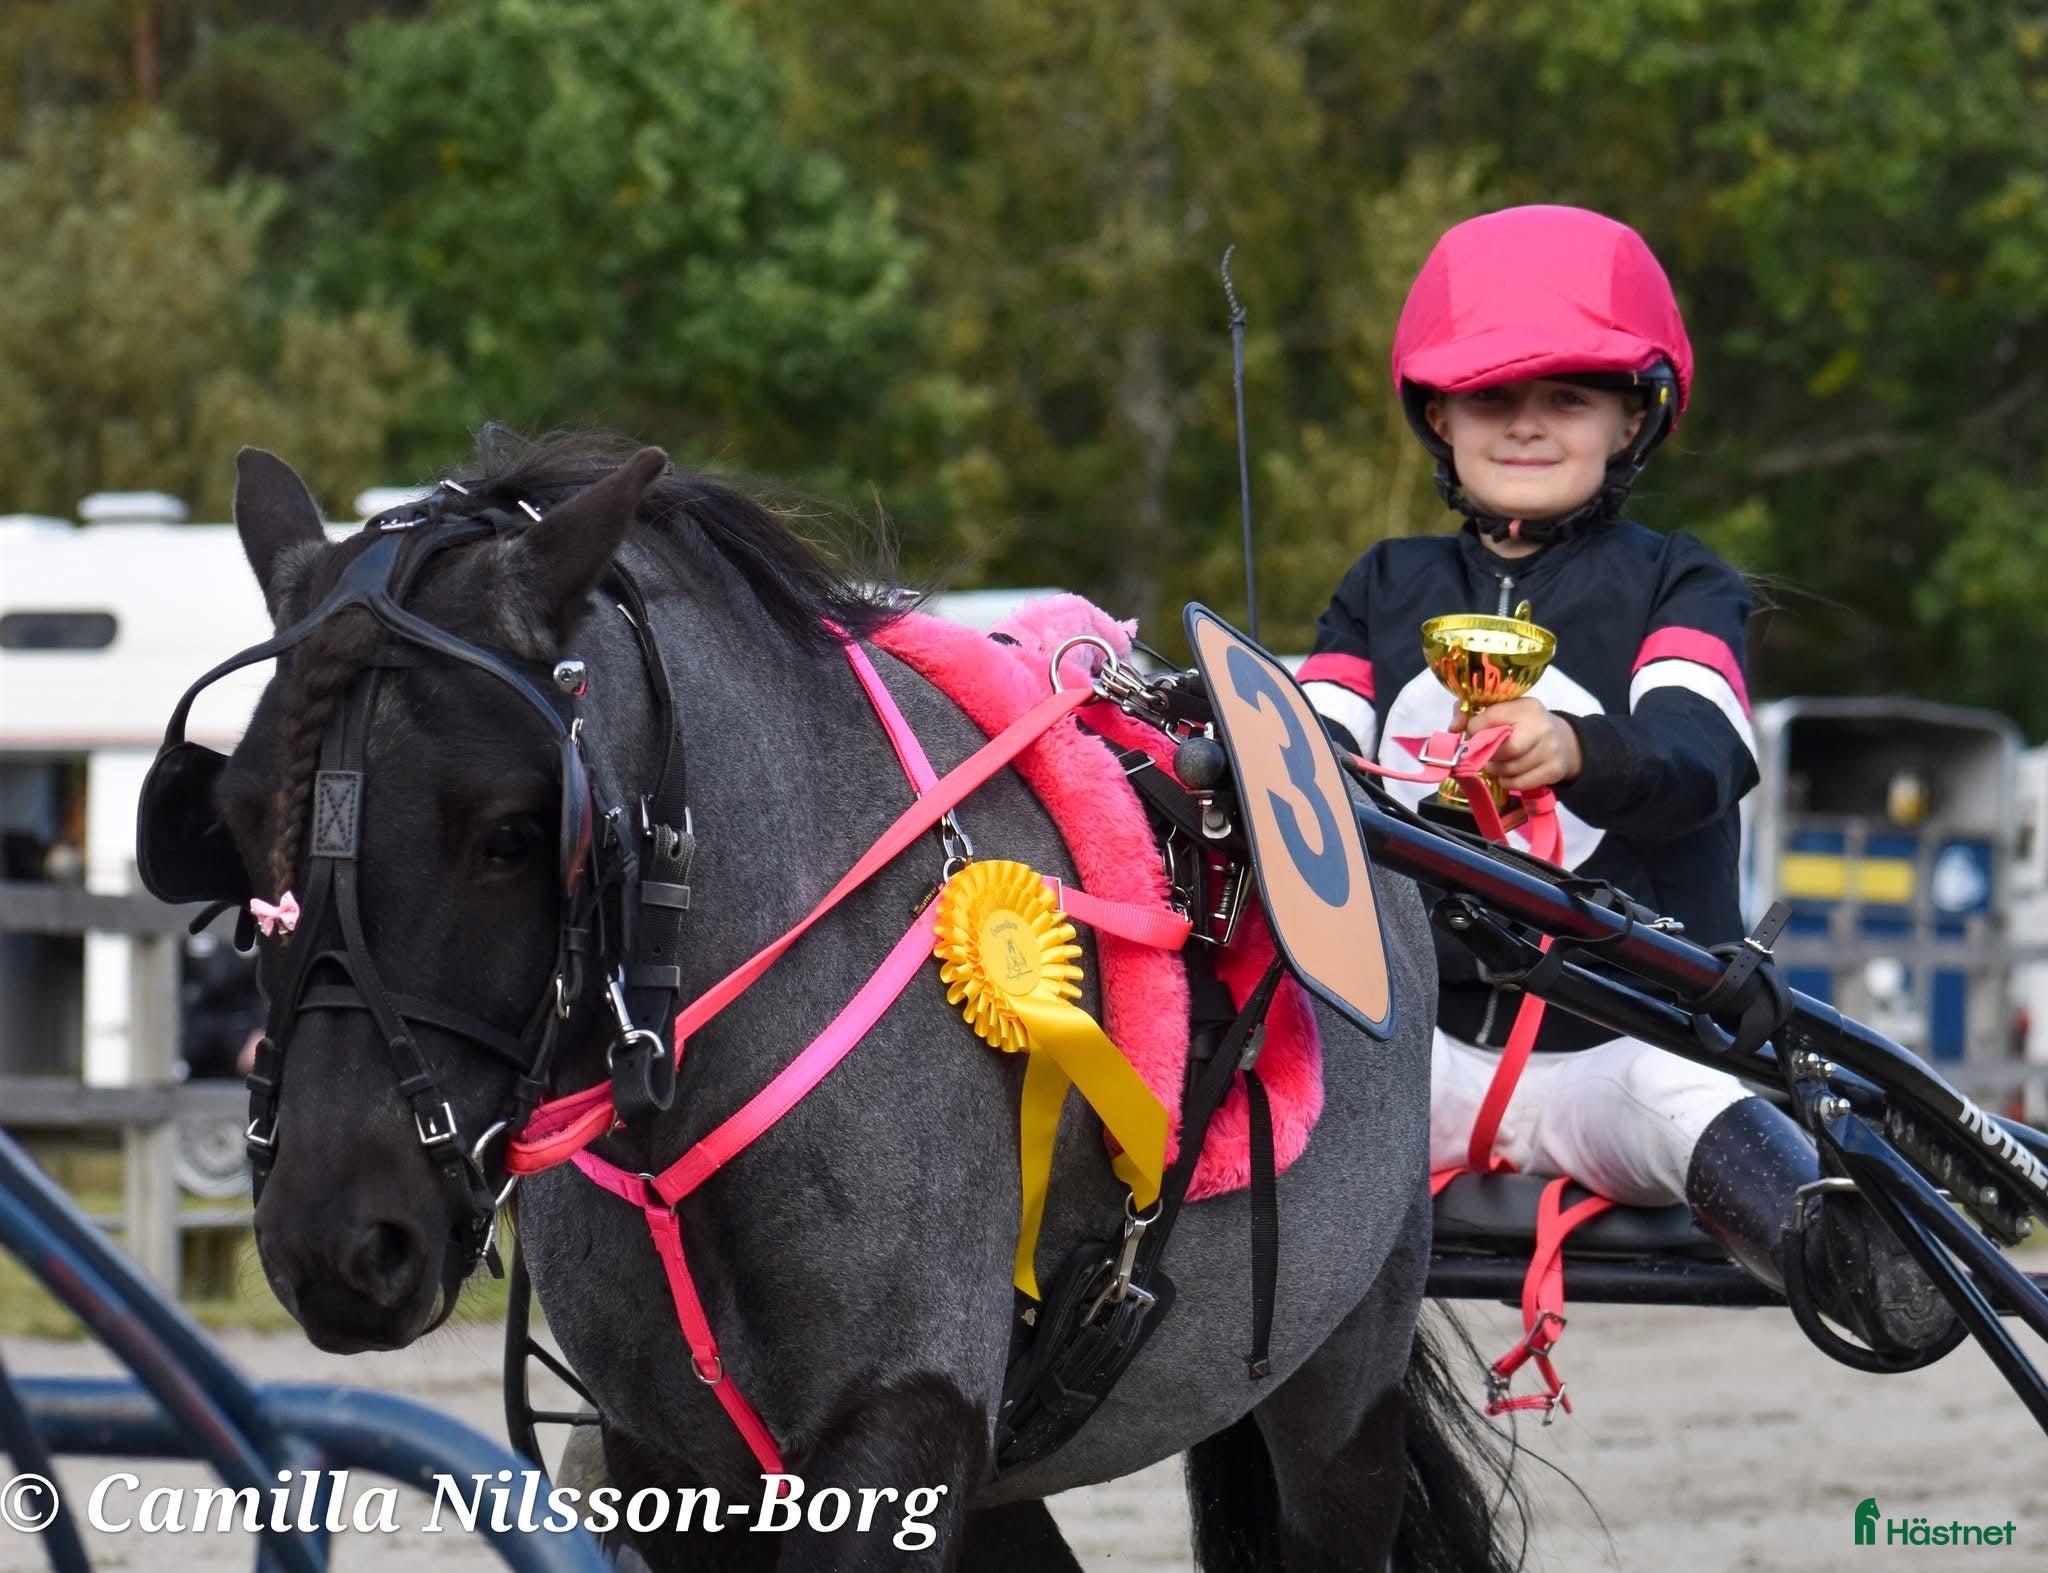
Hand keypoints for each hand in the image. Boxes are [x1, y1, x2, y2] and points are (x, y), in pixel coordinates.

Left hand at [1448, 697, 1581, 790]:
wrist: (1562, 740)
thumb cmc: (1523, 724)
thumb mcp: (1501, 711)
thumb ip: (1472, 714)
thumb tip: (1453, 728)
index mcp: (1526, 707)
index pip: (1491, 718)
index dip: (1475, 731)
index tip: (1473, 736)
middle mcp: (1542, 726)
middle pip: (1506, 750)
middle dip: (1489, 755)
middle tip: (1485, 755)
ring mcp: (1551, 749)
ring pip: (1511, 769)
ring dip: (1497, 770)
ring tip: (1498, 763)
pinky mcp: (1554, 770)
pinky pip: (1520, 783)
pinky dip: (1508, 782)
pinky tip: (1509, 774)